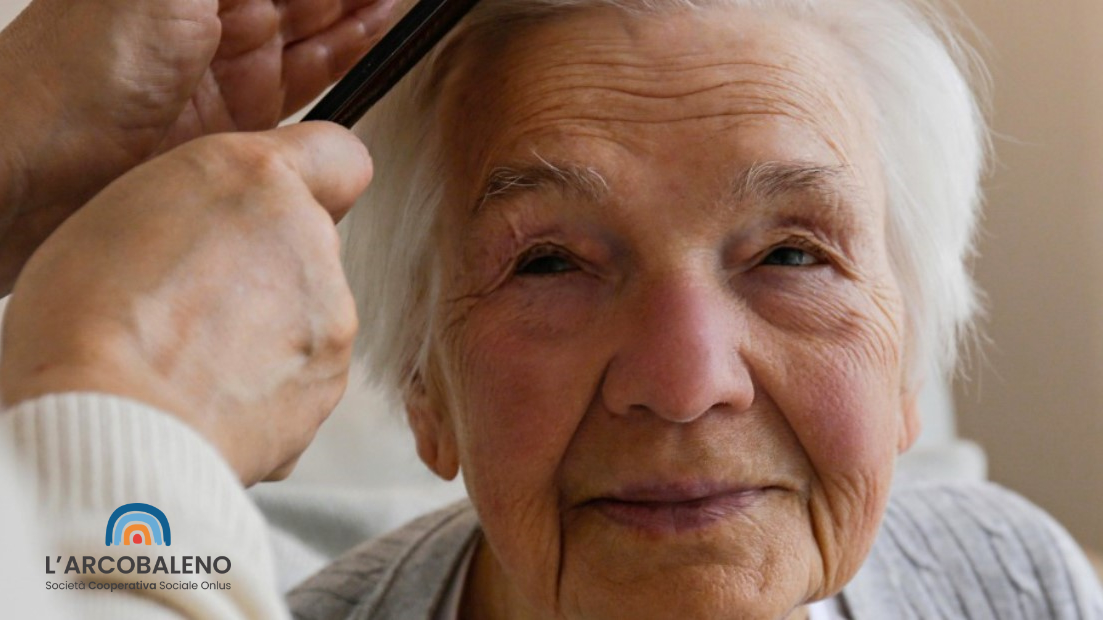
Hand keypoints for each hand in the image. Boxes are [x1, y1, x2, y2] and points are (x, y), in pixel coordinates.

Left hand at [0, 0, 393, 292]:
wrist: (29, 177)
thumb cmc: (71, 72)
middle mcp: (209, 14)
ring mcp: (228, 69)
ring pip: (315, 30)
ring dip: (361, 12)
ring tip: (404, 2)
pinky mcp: (242, 124)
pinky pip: (309, 83)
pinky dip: (346, 57)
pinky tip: (376, 33)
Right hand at [0, 122, 371, 484]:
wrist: (116, 422)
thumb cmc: (90, 320)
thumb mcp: (123, 213)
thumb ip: (201, 207)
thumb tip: (221, 230)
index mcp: (255, 180)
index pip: (336, 154)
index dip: (311, 180)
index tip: (282, 205)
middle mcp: (309, 240)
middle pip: (310, 243)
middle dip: (268, 267)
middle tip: (197, 301)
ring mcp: (330, 314)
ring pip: (308, 311)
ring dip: (268, 330)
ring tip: (193, 359)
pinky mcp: (330, 381)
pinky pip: (302, 375)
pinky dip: (269, 386)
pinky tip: (210, 397)